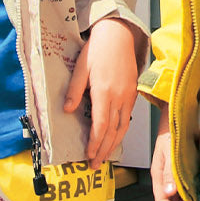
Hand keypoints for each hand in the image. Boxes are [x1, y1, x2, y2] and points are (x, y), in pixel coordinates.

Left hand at [63, 17, 138, 167]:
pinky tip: (114, 139)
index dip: (95, 143)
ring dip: (113, 145)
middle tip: (95, 165)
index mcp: (104, 92)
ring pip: (123, 128)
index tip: (89, 155)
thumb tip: (67, 110)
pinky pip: (127, 119)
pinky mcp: (132, 94)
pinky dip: (120, 133)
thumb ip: (74, 90)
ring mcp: (128, 96)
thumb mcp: (81, 67)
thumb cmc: (97, 50)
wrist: (118, 35)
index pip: (100, 125)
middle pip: (112, 131)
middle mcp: (119, 97)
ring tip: (104, 158)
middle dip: (103, 150)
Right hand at [150, 105, 185, 200]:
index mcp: (158, 173)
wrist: (177, 111)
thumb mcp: (169, 151)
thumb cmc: (170, 128)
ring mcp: (174, 171)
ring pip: (178, 193)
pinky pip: (186, 183)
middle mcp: (165, 175)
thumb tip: (169, 194)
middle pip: (170, 200)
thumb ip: (169, 172)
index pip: (161, 200)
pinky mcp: (184, 165)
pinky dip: (192, 192)